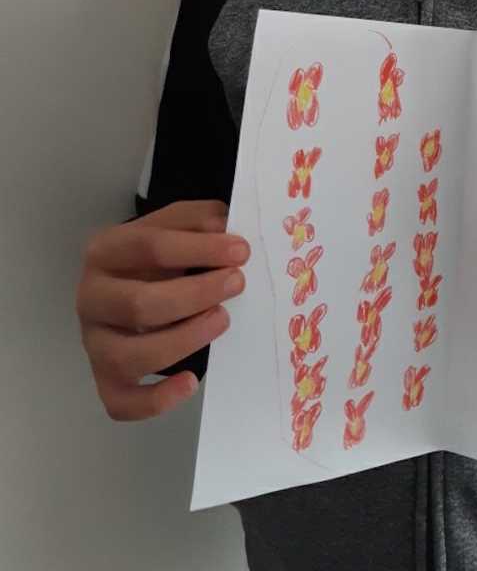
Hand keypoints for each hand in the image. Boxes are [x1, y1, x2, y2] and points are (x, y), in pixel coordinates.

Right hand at [75, 200, 250, 420]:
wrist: (130, 278)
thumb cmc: (160, 252)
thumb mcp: (177, 224)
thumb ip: (200, 220)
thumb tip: (225, 229)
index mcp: (106, 250)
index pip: (150, 246)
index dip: (199, 248)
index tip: (241, 250)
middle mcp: (90, 296)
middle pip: (139, 304)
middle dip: (196, 295)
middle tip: (236, 283)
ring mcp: (94, 341)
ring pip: (130, 356)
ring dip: (183, 341)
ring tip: (222, 320)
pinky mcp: (104, 378)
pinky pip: (120, 402)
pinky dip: (155, 401)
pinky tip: (191, 382)